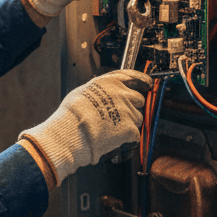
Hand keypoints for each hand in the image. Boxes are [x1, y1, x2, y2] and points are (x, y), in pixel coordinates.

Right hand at [18, 70, 152, 184]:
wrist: (71, 133)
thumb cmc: (71, 115)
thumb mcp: (82, 91)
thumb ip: (99, 90)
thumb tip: (103, 92)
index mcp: (110, 82)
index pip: (133, 76)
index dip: (141, 81)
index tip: (146, 84)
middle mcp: (122, 94)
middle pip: (138, 99)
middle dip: (132, 107)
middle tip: (120, 115)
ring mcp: (127, 111)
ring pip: (138, 118)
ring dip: (130, 124)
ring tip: (113, 129)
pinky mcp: (130, 129)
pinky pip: (135, 134)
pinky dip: (128, 138)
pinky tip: (115, 139)